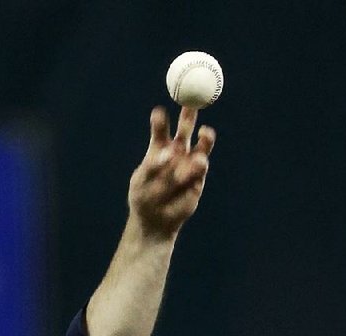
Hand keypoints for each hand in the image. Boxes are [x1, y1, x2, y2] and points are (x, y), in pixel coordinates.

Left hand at [128, 106, 215, 239]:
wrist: (155, 222)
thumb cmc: (143, 199)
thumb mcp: (141, 183)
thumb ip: (153, 167)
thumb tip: (170, 153)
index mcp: (159, 149)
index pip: (160, 129)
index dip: (160, 120)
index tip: (158, 113)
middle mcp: (177, 152)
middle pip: (186, 128)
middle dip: (190, 115)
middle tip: (191, 104)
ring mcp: (190, 163)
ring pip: (202, 145)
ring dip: (205, 138)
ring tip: (204, 134)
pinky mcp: (199, 177)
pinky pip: (202, 166)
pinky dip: (198, 164)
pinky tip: (196, 164)